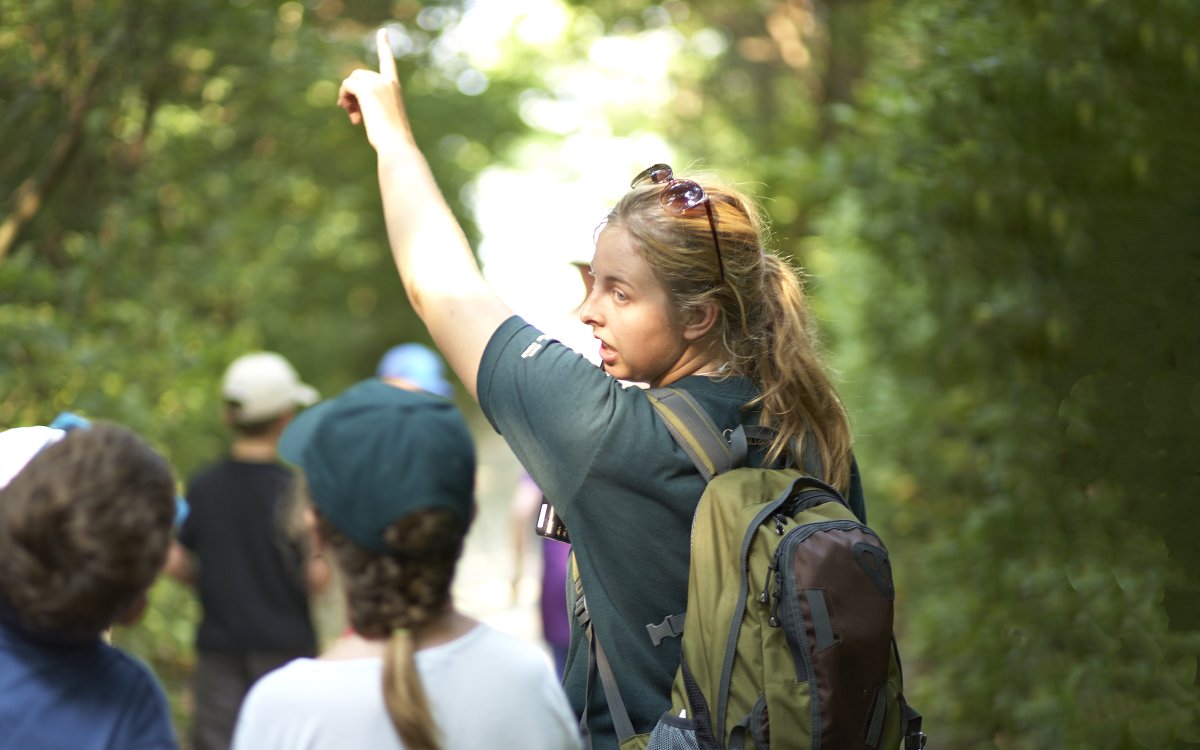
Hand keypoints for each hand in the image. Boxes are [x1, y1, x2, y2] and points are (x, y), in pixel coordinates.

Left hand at [337, 28, 412, 148]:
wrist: (397, 145)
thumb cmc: (392, 139)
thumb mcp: (384, 118)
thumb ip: (371, 105)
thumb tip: (347, 102)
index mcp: (394, 87)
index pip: (388, 61)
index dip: (383, 45)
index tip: (382, 32)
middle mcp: (387, 81)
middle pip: (359, 74)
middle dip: (352, 92)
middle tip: (352, 113)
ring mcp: (377, 84)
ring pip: (352, 80)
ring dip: (346, 96)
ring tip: (352, 115)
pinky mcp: (367, 90)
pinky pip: (347, 85)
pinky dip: (343, 97)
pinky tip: (350, 113)